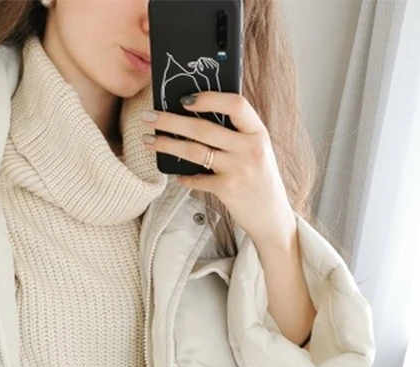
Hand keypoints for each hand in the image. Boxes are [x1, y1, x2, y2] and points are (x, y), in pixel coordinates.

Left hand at [141, 91, 295, 243]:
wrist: (271, 216)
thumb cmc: (259, 179)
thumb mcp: (257, 150)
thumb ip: (237, 134)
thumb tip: (198, 117)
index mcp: (258, 132)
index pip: (235, 104)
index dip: (209, 98)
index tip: (184, 99)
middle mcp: (249, 148)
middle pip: (203, 128)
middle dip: (171, 121)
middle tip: (149, 117)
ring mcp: (238, 169)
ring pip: (194, 151)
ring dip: (167, 144)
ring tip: (148, 140)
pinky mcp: (227, 189)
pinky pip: (196, 179)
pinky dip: (184, 177)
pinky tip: (177, 176)